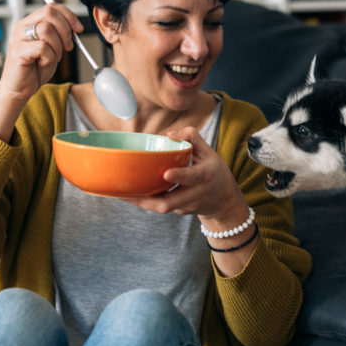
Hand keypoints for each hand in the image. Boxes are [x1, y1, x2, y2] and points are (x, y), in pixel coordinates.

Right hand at [0, 4, 83, 103]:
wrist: (20, 89)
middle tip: (67, 47)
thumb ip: (59, 34)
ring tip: (52, 57)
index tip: (79, 29)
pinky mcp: (18, 51)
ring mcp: (17, 38)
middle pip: (49, 14)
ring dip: (57, 46)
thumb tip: (75, 26)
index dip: (69, 16)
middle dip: (65, 30)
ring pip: (47, 29)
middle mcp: (21, 27)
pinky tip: (43, 63)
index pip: (51, 7)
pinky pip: (43, 47)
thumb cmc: (35, 68)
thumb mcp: (52, 47)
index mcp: (29, 23)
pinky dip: (49, 57)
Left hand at [123, 127, 247, 223]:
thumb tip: (169, 133)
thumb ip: (192, 137)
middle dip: (148, 200)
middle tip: (127, 193)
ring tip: (120, 194)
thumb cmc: (215, 172)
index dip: (179, 176)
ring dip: (141, 202)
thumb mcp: (209, 152)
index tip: (166, 173)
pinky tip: (130, 194)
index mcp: (205, 176)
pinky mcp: (179, 211)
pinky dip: (146, 201)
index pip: (192, 177)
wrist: (224, 201)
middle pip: (170, 203)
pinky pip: (161, 205)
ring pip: (161, 207)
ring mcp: (186, 205)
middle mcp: (195, 194)